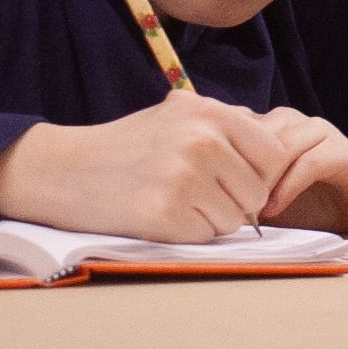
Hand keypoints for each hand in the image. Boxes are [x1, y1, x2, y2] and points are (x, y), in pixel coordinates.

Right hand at [0, 96, 347, 237]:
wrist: (65, 169)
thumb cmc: (128, 146)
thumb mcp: (179, 115)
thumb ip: (228, 127)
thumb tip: (282, 152)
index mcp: (210, 112)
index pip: (275, 156)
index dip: (260, 176)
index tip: (235, 181)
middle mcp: (202, 140)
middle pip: (258, 192)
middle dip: (235, 201)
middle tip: (196, 194)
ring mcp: (185, 176)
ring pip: (235, 219)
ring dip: (212, 220)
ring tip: (176, 201)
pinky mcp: (166, 213)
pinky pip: (207, 236)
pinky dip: (190, 234)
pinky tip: (161, 216)